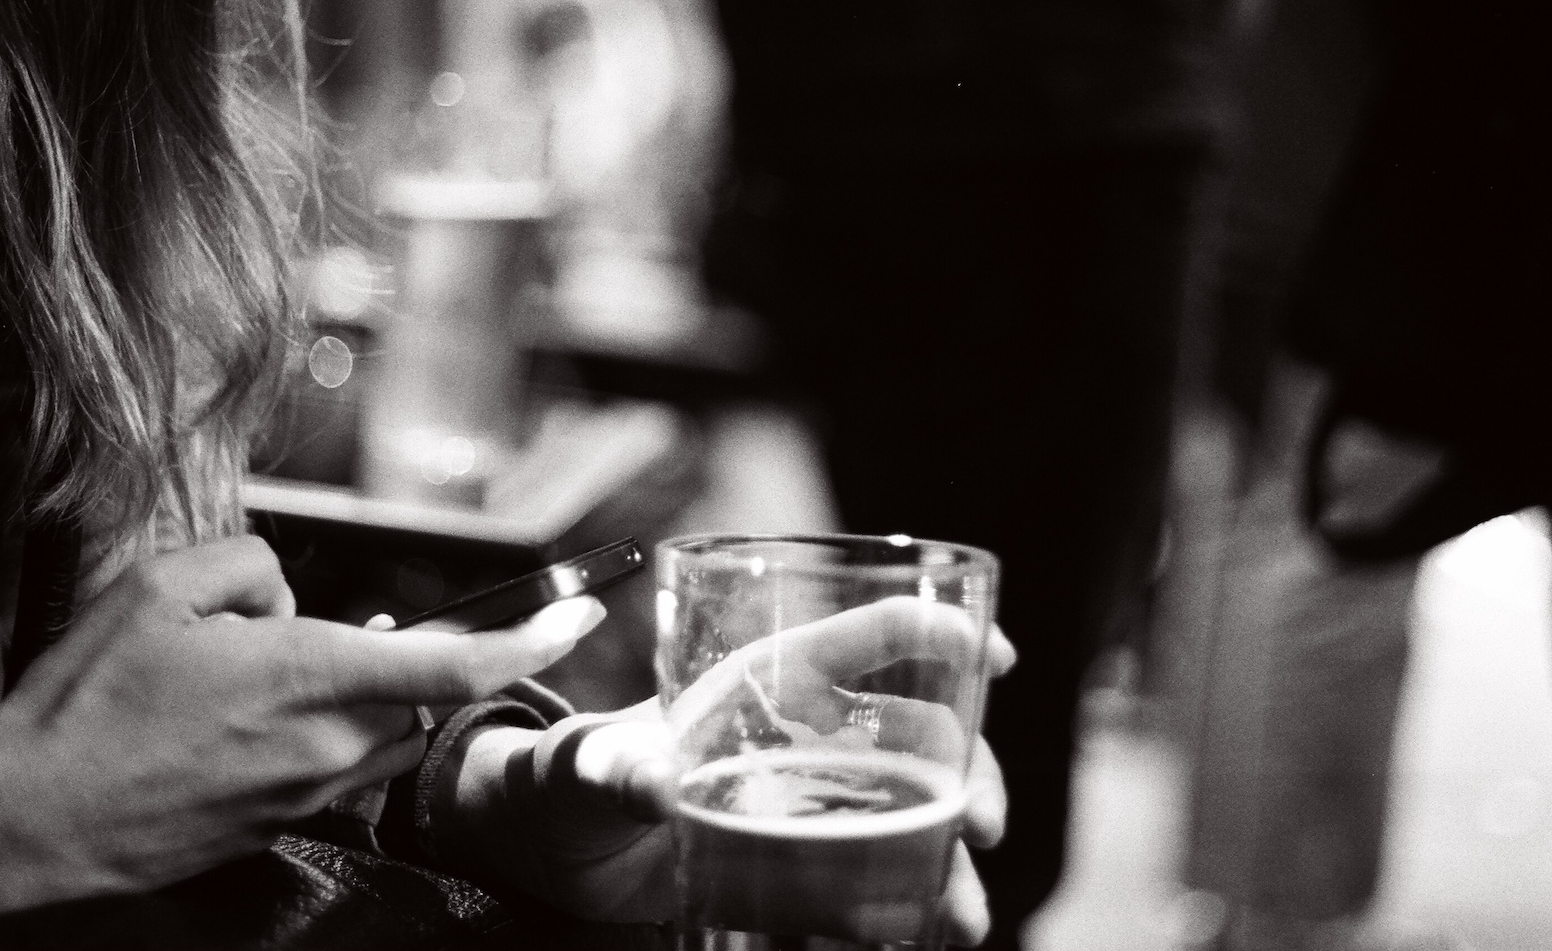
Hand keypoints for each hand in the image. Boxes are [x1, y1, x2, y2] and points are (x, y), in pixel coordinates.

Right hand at [0, 537, 604, 916]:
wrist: (26, 818)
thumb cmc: (89, 702)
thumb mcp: (161, 589)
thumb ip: (253, 570)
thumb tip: (291, 601)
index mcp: (309, 678)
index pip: (454, 661)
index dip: (529, 638)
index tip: (581, 614)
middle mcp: (326, 746)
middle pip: (417, 690)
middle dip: (395, 655)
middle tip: (296, 640)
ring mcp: (305, 796)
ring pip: (379, 731)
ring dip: (353, 696)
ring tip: (253, 684)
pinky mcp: (279, 827)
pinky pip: (331, 769)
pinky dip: (312, 735)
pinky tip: (233, 725)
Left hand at [437, 600, 1014, 945]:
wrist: (558, 850)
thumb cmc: (571, 775)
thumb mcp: (587, 766)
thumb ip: (613, 768)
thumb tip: (646, 782)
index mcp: (767, 679)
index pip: (868, 634)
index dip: (937, 630)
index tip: (993, 652)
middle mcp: (807, 732)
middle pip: (919, 729)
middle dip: (969, 766)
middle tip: (983, 822)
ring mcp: (814, 797)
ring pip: (914, 808)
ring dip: (951, 852)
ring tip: (963, 913)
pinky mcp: (806, 859)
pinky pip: (881, 872)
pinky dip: (916, 898)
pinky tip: (930, 928)